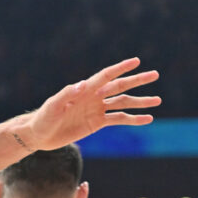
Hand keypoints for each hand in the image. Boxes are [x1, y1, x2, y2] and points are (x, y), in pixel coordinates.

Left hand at [26, 57, 160, 149]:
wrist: (39, 135)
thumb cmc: (42, 118)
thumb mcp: (52, 106)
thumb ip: (66, 95)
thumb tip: (82, 85)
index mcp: (84, 90)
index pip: (106, 76)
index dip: (121, 68)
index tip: (136, 61)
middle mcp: (93, 97)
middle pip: (120, 86)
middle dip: (138, 80)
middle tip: (155, 74)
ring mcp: (97, 109)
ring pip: (123, 103)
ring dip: (140, 102)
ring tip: (157, 100)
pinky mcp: (98, 122)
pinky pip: (119, 119)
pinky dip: (134, 119)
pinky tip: (148, 119)